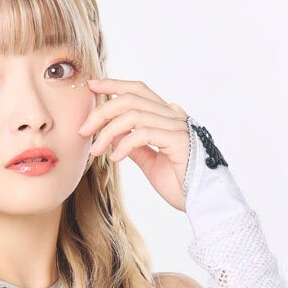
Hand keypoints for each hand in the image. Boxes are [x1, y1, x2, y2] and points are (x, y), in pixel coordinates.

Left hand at [78, 78, 189, 211]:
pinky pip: (143, 133)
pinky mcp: (179, 140)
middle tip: (83, 130)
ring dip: (108, 131)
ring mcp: (178, 126)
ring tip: (95, 151)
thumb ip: (134, 146)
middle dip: (102, 111)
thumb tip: (114, 136)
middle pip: (131, 98)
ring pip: (134, 114)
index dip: (114, 84)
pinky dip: (124, 144)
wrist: (204, 202)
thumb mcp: (150, 162)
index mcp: (167, 117)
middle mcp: (173, 116)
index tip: (92, 85)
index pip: (138, 91)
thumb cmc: (180, 184)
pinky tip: (115, 158)